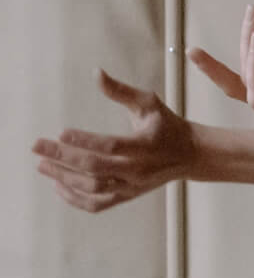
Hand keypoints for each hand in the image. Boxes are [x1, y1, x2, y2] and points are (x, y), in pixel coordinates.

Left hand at [30, 69, 196, 212]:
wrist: (191, 154)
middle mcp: (140, 169)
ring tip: (42, 165)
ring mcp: (133, 186)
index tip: (60, 132)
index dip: (85, 140)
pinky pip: (97, 204)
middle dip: (63, 157)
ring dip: (64, 177)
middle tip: (37, 146)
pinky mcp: (128, 196)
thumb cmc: (167, 125)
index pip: (112, 145)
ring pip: (93, 187)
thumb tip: (96, 73)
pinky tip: (58, 185)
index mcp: (147, 145)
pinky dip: (74, 198)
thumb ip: (121, 91)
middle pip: (96, 168)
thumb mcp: (149, 103)